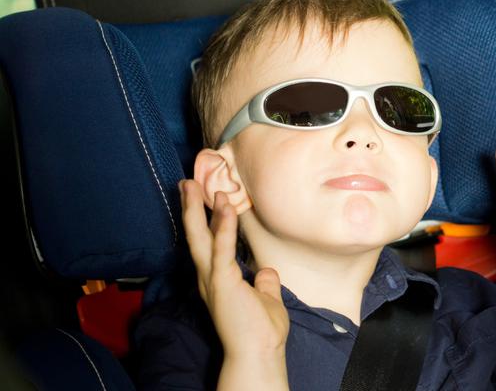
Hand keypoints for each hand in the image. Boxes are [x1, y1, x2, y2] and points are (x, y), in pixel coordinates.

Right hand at [180, 179, 289, 360]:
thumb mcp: (266, 299)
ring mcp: (213, 280)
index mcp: (217, 280)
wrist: (258, 353)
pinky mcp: (223, 283)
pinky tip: (226, 206)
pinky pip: (223, 248)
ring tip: (195, 186)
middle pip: (195, 237)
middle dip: (190, 210)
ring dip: (198, 211)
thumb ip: (264, 283)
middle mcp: (209, 278)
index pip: (207, 244)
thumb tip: (267, 270)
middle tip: (186, 183)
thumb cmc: (261, 332)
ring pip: (201, 239)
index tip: (201, 197)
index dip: (202, 221)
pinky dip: (224, 226)